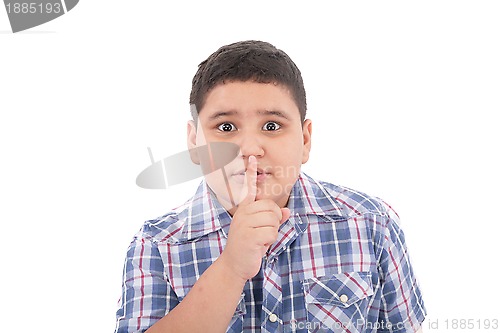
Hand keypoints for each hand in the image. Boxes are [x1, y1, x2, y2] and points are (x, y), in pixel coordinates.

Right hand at [219, 156, 290, 282]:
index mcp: (244, 209)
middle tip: (262, 233)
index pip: (249, 188)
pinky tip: (259, 246)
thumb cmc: (249, 247)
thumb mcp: (262, 231)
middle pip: (272, 207)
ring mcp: (244, 223)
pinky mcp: (249, 235)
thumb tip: (287, 212)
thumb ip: (274, 220)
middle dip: (274, 222)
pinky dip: (270, 241)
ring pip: (273, 220)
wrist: (235, 265)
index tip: (250, 157)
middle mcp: (243, 213)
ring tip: (260, 240)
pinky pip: (271, 232)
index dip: (250, 172)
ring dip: (271, 233)